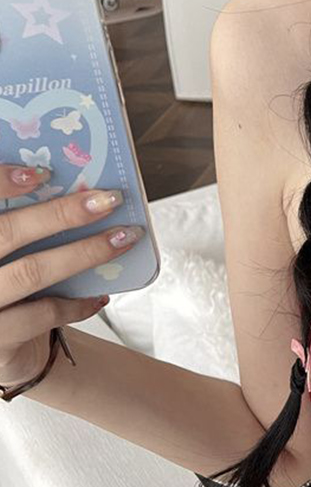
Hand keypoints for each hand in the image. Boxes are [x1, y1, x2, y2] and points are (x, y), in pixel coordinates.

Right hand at [0, 164, 143, 388]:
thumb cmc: (5, 292)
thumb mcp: (7, 254)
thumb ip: (22, 229)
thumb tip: (76, 192)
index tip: (39, 172)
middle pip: (7, 232)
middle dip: (61, 214)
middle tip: (108, 201)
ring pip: (31, 272)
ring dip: (84, 253)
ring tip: (122, 238)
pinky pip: (43, 315)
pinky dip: (77, 303)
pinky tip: (100, 296)